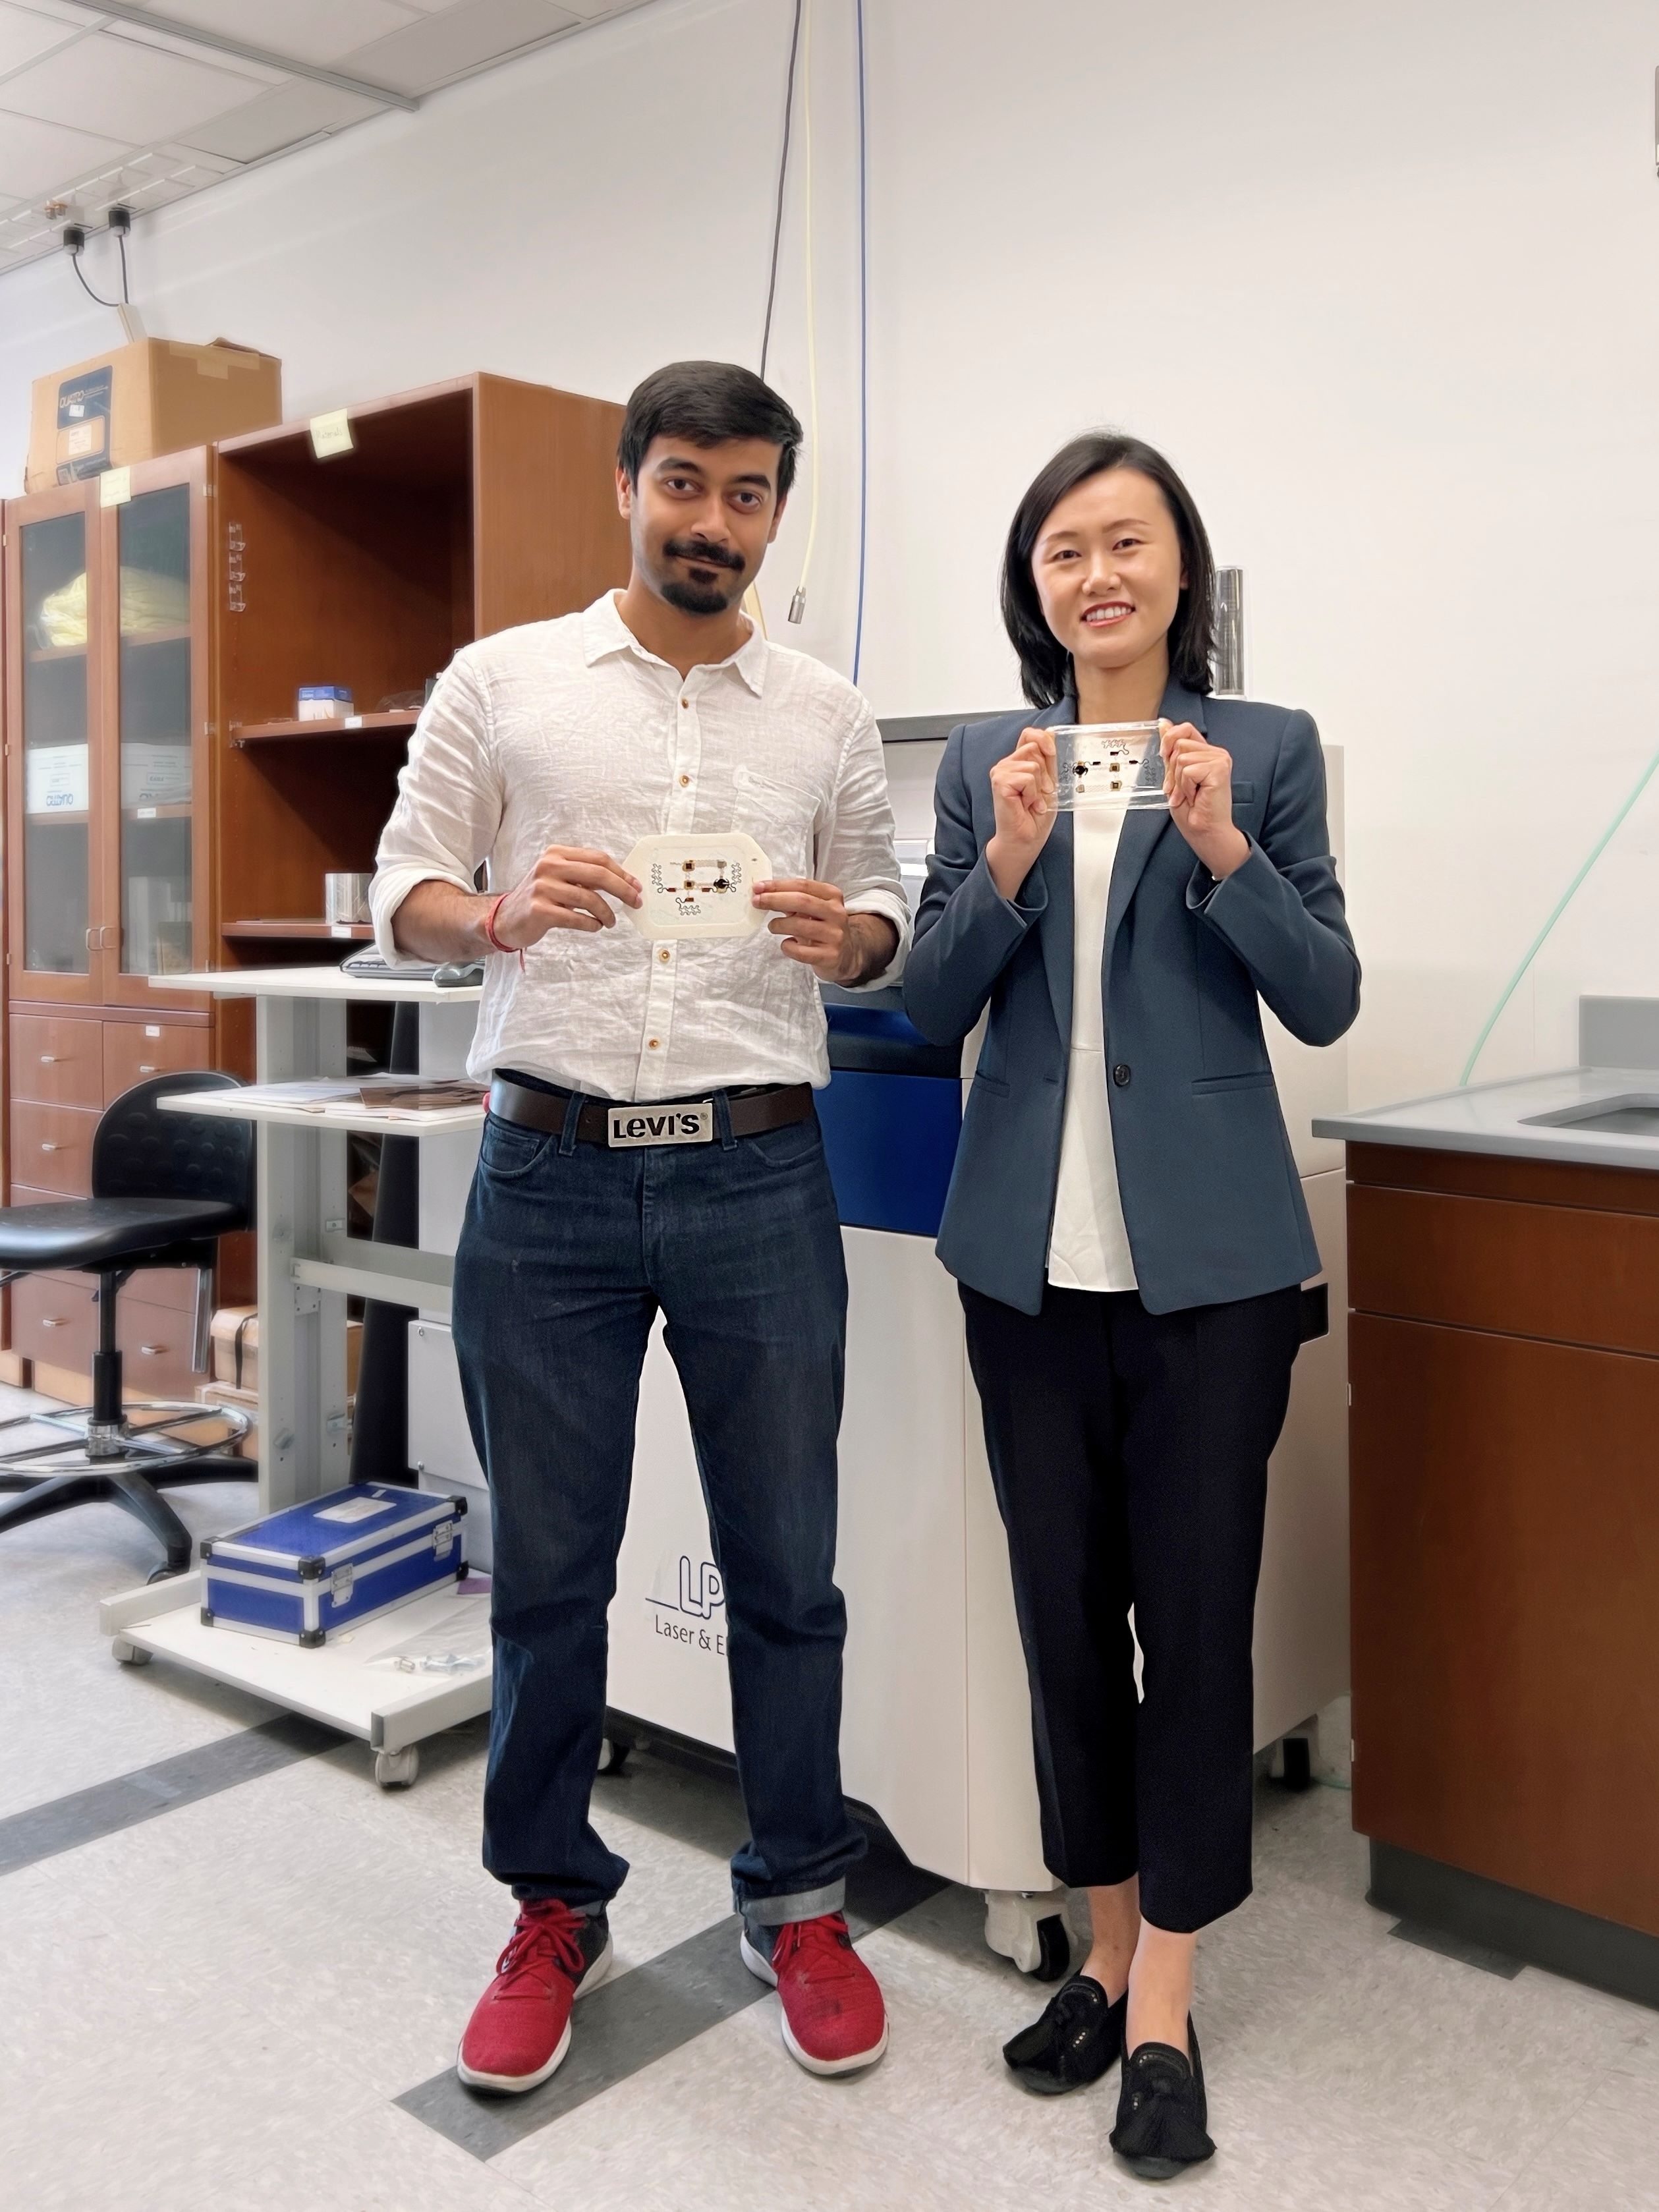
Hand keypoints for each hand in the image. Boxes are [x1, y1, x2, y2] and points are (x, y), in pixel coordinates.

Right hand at [491, 845, 640, 945]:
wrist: (505, 918)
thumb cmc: (539, 898)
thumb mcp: (560, 878)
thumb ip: (585, 876)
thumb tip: (624, 883)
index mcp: (556, 854)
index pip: (598, 858)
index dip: (621, 873)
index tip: (636, 886)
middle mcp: (548, 866)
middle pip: (598, 874)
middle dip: (623, 890)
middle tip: (635, 903)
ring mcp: (542, 888)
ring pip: (589, 898)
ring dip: (606, 913)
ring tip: (610, 922)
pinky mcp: (539, 910)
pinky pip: (576, 917)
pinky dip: (591, 924)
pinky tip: (595, 926)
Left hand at [751, 878, 897, 983]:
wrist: (846, 955)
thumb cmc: (822, 927)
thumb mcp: (813, 909)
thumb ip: (793, 900)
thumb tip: (763, 894)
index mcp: (832, 896)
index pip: (802, 885)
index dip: (778, 885)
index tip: (758, 888)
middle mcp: (837, 913)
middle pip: (801, 901)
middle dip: (774, 900)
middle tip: (756, 902)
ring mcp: (835, 935)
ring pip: (799, 926)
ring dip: (778, 925)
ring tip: (772, 926)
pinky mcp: (830, 956)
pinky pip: (800, 951)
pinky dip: (787, 947)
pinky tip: (787, 944)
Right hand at [986, 728, 1058, 900]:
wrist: (1025, 838)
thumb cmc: (1033, 816)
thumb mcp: (1048, 781)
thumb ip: (1048, 759)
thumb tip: (1050, 733)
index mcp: (1017, 762)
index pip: (1029, 734)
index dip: (1043, 738)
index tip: (1051, 752)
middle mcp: (1006, 765)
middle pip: (1034, 748)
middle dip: (1045, 773)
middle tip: (1039, 794)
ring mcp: (1000, 772)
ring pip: (1033, 765)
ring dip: (1039, 787)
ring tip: (1032, 801)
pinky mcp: (1000, 782)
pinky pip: (1028, 778)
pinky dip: (1032, 794)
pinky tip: (1026, 805)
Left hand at [1160, 719, 1248, 879]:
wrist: (1205, 832)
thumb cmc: (1193, 811)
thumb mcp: (1175, 776)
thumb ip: (1171, 750)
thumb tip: (1163, 723)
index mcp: (1206, 753)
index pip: (1185, 729)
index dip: (1170, 739)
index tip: (1164, 755)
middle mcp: (1216, 753)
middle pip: (1179, 745)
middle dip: (1172, 771)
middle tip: (1182, 790)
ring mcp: (1220, 759)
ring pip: (1181, 758)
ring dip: (1179, 781)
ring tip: (1190, 794)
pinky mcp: (1219, 768)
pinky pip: (1188, 770)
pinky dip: (1185, 787)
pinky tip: (1196, 796)